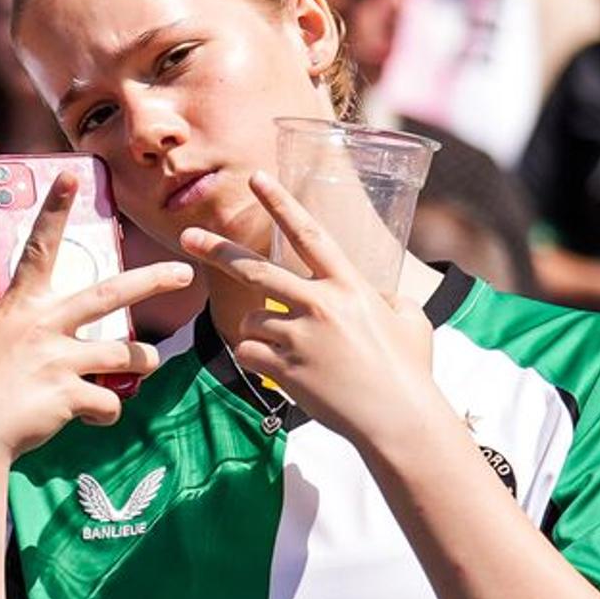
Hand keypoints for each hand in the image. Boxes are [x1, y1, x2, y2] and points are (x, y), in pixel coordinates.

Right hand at [0, 178, 193, 475]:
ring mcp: (57, 359)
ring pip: (127, 354)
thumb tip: (55, 328)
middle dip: (152, 280)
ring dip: (144, 360)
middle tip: (184, 271)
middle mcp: (42, 326)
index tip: (71, 176)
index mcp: (20, 307)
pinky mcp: (69, 395)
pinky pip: (109, 402)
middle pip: (110, 294)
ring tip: (147, 364)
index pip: (39, 248)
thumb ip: (24, 326)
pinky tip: (87, 416)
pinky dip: (104, 412)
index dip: (55, 210)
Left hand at [180, 172, 445, 457]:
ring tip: (303, 354)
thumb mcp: (411, 321)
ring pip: (254, 319)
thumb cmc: (409, 371)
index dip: (281, 203)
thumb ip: (389, 300)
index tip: (256, 179)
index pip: (310, 234)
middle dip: (217, 250)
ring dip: (265, 332)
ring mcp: (299, 336)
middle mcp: (320, 304)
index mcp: (349, 286)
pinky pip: (250, 353)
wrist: (398, 419)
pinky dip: (261, 361)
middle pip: (255, 268)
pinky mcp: (284, 367)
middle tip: (188, 237)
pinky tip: (290, 373)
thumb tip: (382, 296)